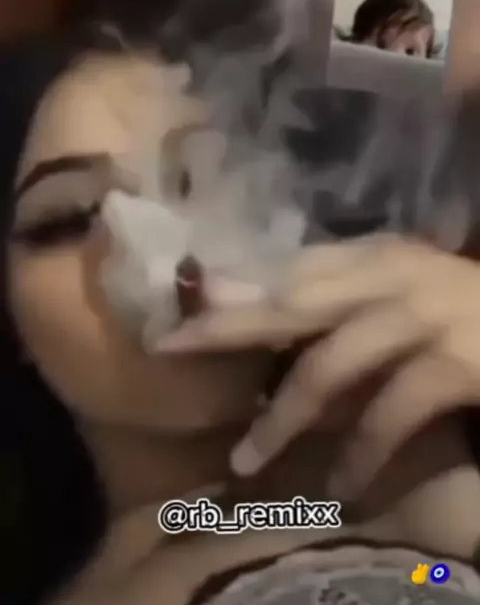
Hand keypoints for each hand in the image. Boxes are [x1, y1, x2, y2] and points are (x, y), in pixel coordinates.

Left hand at [155, 235, 479, 498]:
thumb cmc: (462, 311)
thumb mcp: (397, 293)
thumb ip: (332, 293)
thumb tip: (236, 294)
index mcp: (378, 255)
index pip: (291, 270)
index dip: (233, 294)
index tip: (182, 318)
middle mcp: (393, 276)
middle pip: (293, 302)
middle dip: (228, 328)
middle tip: (170, 350)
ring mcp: (422, 318)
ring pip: (329, 367)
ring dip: (283, 418)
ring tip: (246, 460)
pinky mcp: (454, 365)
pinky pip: (388, 414)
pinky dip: (359, 455)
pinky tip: (339, 487)